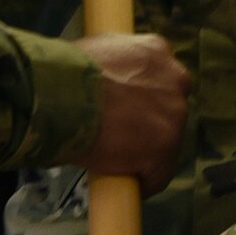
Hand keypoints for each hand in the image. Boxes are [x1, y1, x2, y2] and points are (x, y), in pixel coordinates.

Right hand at [69, 33, 189, 194]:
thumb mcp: (99, 48)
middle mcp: (174, 80)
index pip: (161, 78)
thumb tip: (106, 76)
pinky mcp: (164, 149)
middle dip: (150, 121)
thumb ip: (116, 60)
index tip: (129, 108)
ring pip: (167, 142)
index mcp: (157, 51)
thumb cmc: (67, 70)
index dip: (145, 96)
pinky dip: (144, 181)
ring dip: (147, 151)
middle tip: (122, 134)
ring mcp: (172, 116)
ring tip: (120, 162)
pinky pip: (158, 174)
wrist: (61, 95)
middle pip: (169, 108)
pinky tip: (127, 186)